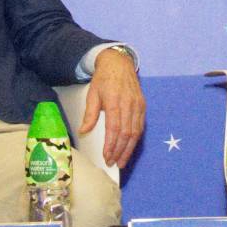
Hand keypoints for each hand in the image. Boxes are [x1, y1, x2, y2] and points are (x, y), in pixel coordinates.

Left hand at [77, 49, 145, 166]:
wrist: (119, 63)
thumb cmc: (103, 79)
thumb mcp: (92, 94)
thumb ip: (89, 115)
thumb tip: (83, 132)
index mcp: (115, 102)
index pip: (114, 129)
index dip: (111, 145)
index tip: (107, 157)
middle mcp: (129, 105)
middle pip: (127, 134)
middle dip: (120, 151)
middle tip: (114, 163)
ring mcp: (138, 105)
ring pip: (136, 132)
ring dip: (129, 149)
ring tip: (122, 161)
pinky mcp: (142, 106)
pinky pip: (141, 126)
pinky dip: (135, 139)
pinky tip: (130, 148)